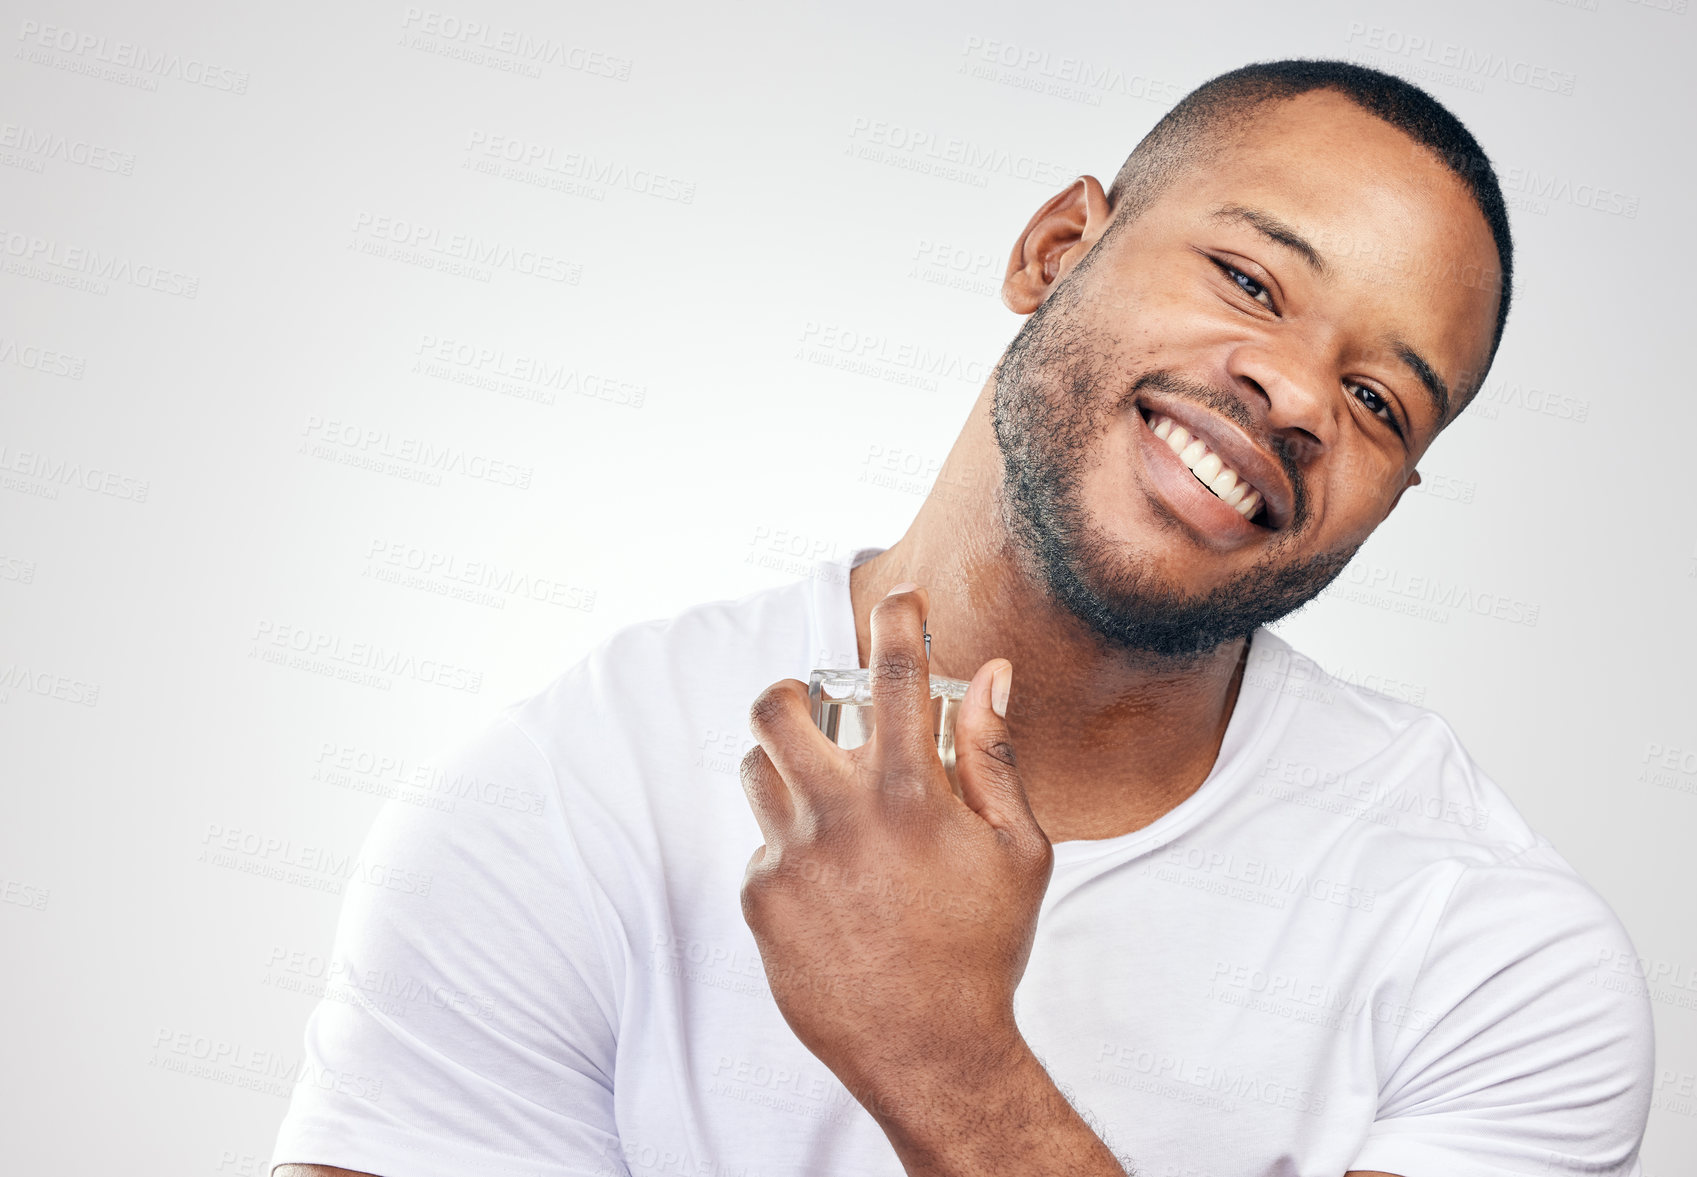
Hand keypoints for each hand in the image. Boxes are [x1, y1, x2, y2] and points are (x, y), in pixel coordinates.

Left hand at [737, 583, 1053, 1111]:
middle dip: (790, 690)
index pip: (896, 674)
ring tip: (825, 798)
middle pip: (776, 707)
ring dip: (786, 766)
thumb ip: (997, 757)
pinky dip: (793, 849)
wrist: (930, 1051)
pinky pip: (762, 844)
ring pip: (756, 769)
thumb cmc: (983, 949)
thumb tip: (991, 676)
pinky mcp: (760, 898)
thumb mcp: (1019, 851)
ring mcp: (792, 857)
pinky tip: (834, 889)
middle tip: (810, 704)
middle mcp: (841, 814)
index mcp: (911, 793)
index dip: (897, 621)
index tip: (899, 604)